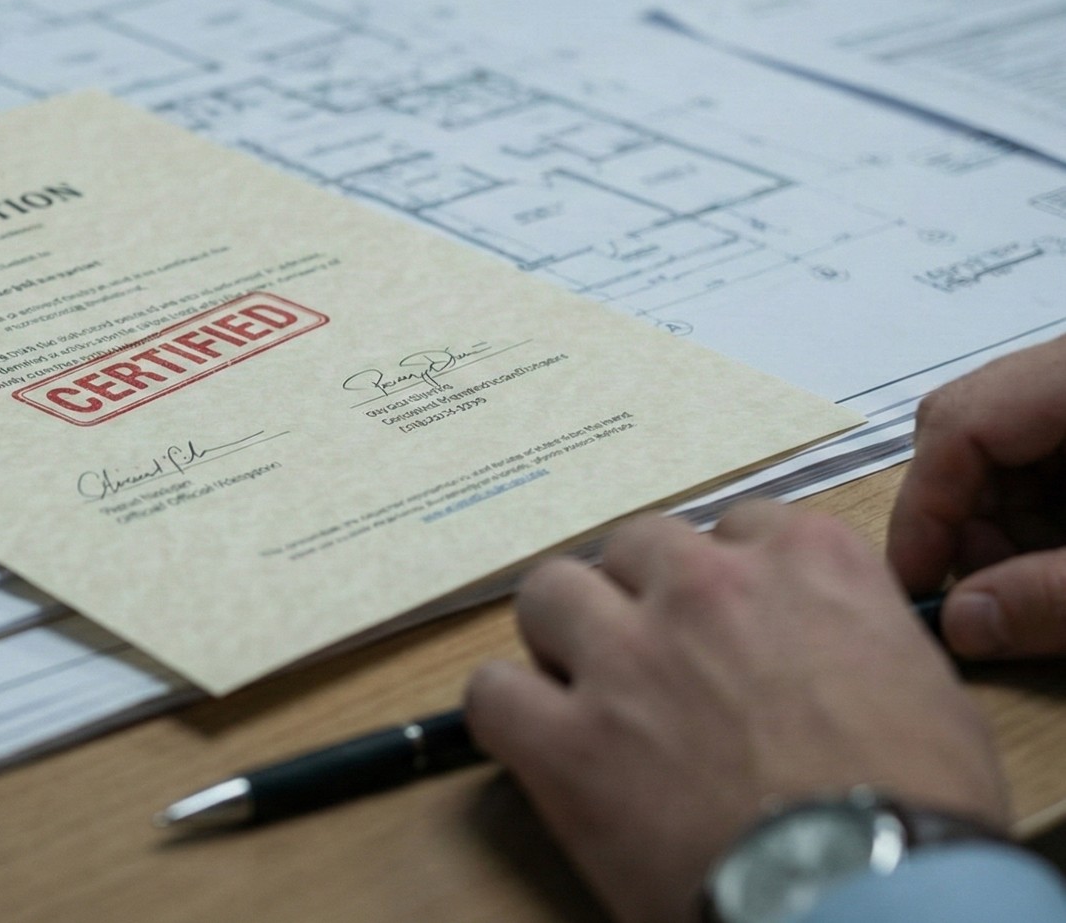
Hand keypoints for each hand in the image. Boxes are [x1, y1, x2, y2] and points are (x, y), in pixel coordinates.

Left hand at [465, 504, 1006, 922]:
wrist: (874, 892)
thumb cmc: (918, 807)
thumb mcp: (920, 684)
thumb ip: (847, 628)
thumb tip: (817, 640)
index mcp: (805, 563)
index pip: (734, 527)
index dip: (722, 582)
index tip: (725, 623)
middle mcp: (704, 588)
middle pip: (633, 548)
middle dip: (638, 597)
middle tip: (654, 659)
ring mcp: (625, 656)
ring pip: (549, 592)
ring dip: (564, 637)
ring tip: (588, 692)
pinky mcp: (566, 738)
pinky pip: (491, 691)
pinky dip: (509, 716)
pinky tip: (539, 745)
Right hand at [891, 336, 1065, 657]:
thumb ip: (1054, 597)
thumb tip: (961, 628)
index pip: (961, 423)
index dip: (926, 508)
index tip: (919, 585)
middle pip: (974, 428)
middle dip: (965, 516)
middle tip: (987, 589)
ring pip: (1008, 443)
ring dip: (1004, 520)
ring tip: (1036, 580)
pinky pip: (1049, 451)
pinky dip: (1043, 509)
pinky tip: (1061, 554)